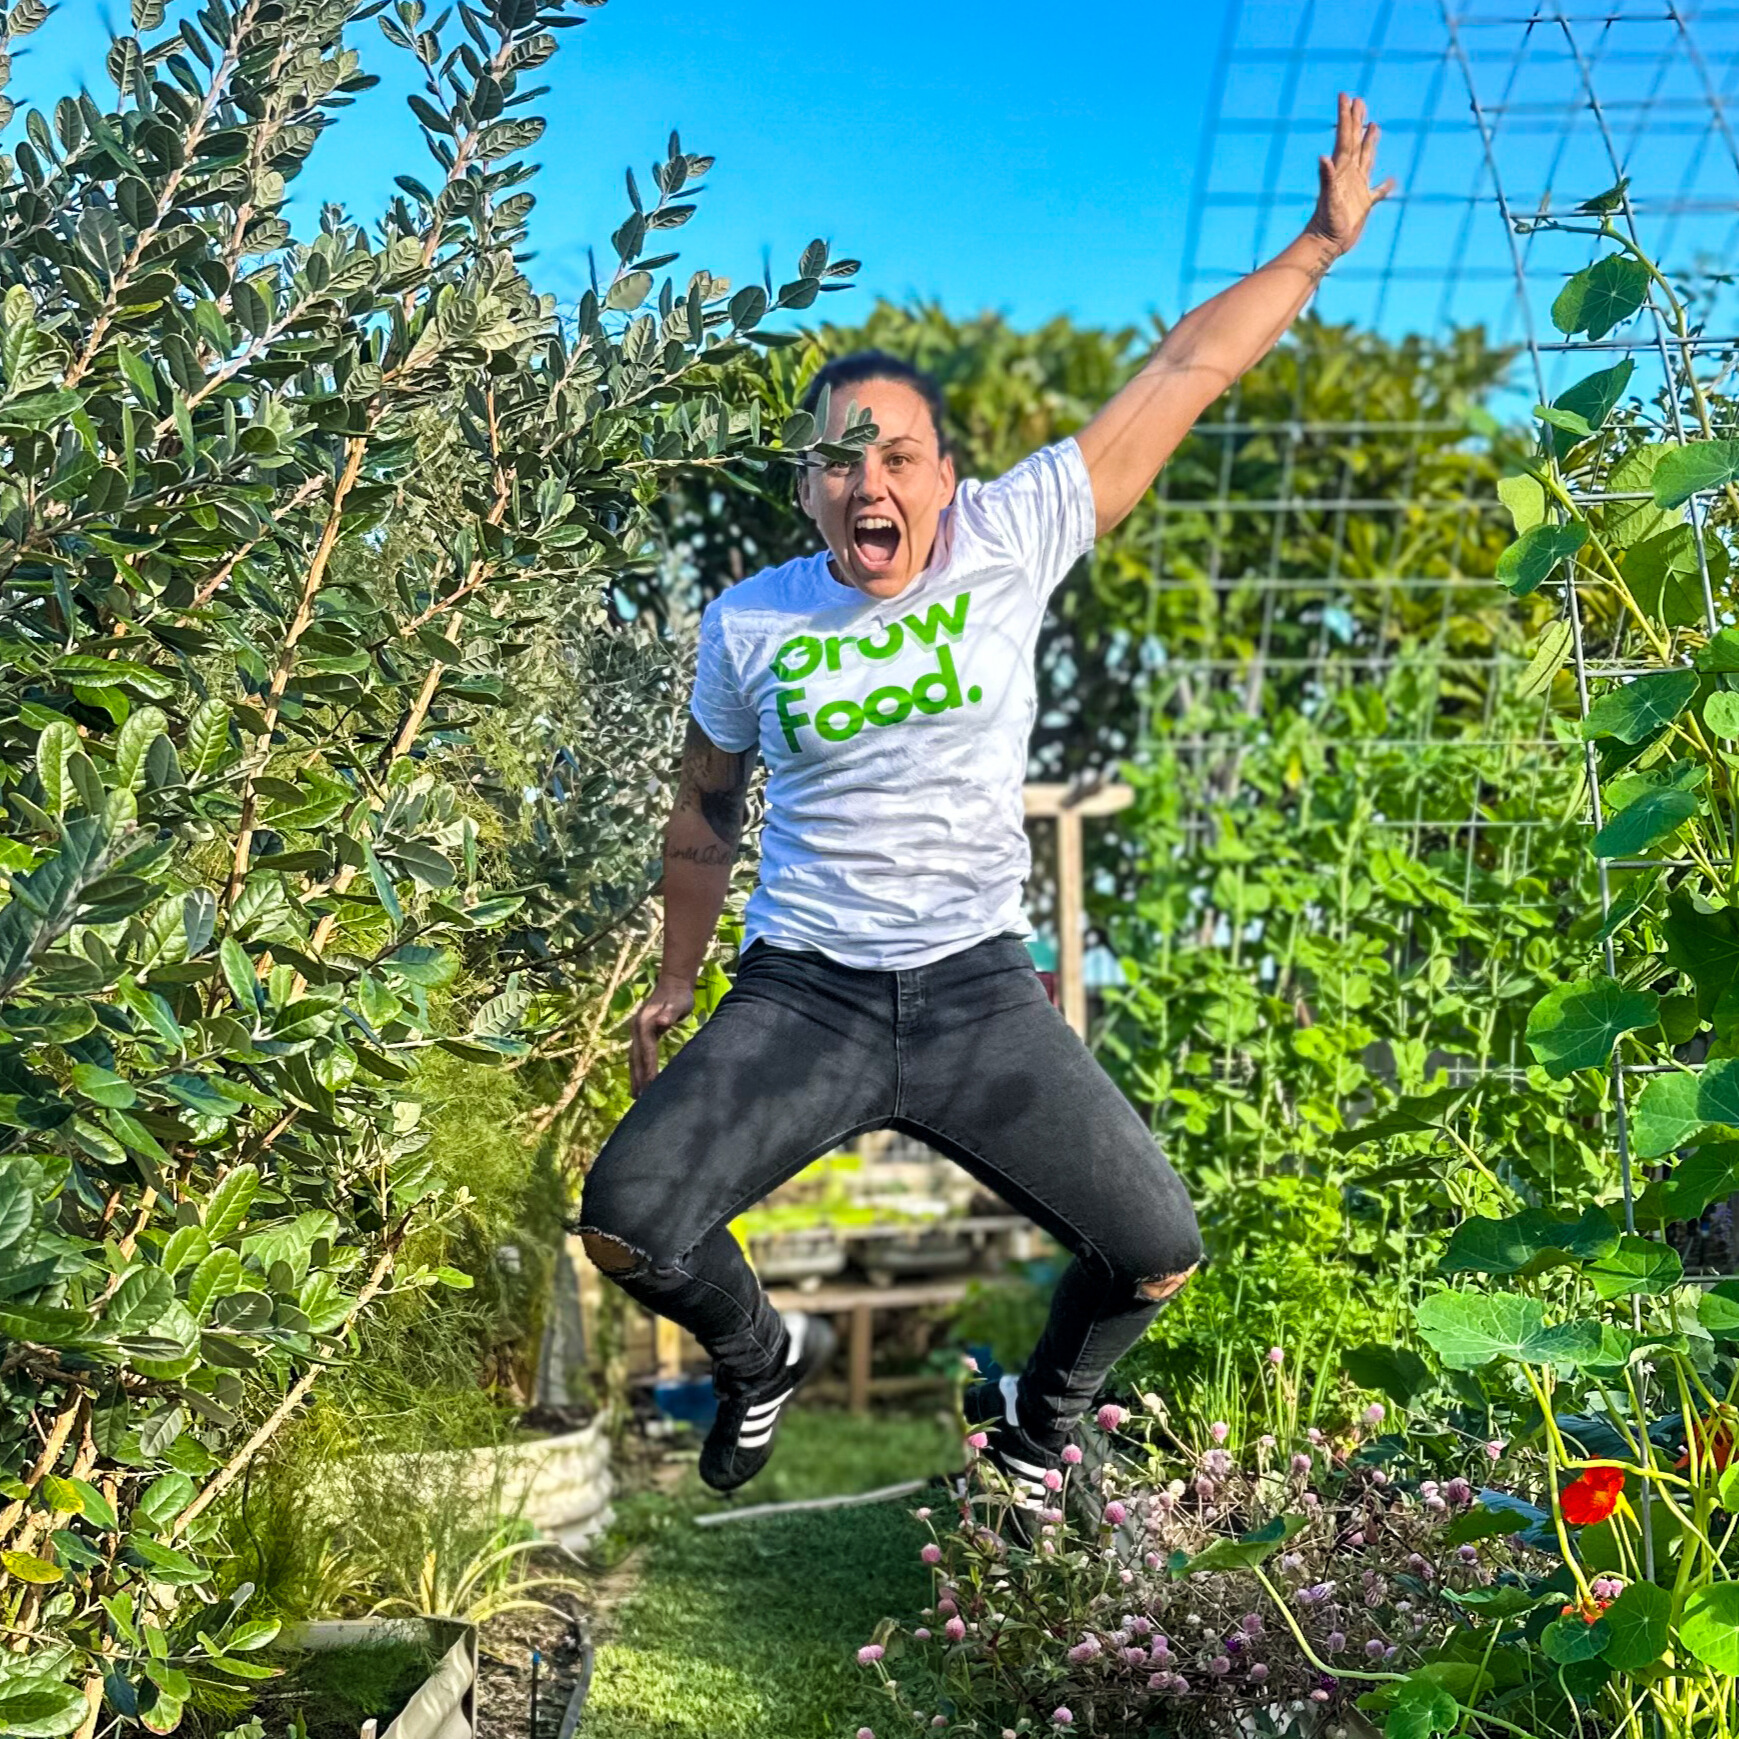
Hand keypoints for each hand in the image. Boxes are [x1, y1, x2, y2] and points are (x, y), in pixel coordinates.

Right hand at [628, 977, 695, 1097]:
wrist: (674, 983)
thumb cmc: (680, 996)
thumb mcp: (679, 1004)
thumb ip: (670, 1013)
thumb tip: (662, 1022)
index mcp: (645, 1024)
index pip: (647, 1052)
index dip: (648, 1070)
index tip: (651, 1086)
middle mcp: (637, 1028)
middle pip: (636, 1058)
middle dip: (638, 1078)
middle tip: (640, 1100)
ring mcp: (637, 1031)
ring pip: (634, 1058)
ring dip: (635, 1076)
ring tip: (636, 1096)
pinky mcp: (642, 1033)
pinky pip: (638, 1054)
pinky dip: (637, 1068)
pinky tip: (640, 1079)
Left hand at [1306, 92, 1396, 257]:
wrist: (1326, 244)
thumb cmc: (1326, 222)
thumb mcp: (1328, 198)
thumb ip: (1326, 177)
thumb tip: (1323, 157)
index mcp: (1342, 169)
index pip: (1345, 137)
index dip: (1346, 117)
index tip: (1345, 96)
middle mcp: (1349, 174)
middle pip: (1354, 141)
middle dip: (1356, 121)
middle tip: (1358, 100)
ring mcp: (1357, 188)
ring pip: (1366, 158)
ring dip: (1369, 141)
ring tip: (1373, 125)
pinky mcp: (1364, 204)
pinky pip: (1377, 191)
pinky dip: (1385, 185)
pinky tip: (1391, 181)